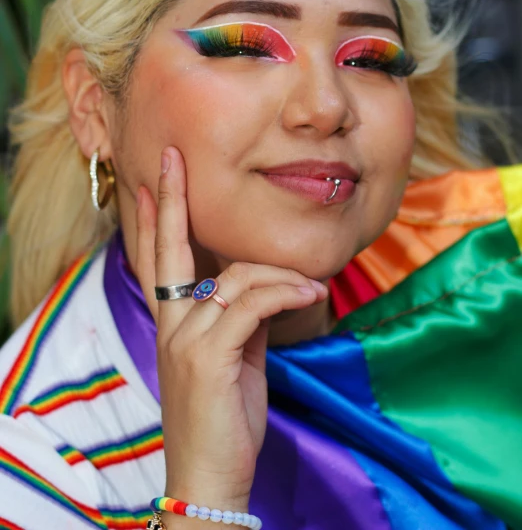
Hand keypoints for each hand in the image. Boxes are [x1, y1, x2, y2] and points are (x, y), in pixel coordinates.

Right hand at [136, 145, 327, 515]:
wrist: (210, 474)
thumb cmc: (225, 416)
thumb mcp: (235, 357)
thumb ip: (243, 317)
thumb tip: (267, 287)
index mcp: (173, 323)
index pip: (157, 260)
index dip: (152, 219)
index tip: (148, 182)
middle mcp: (170, 324)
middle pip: (168, 248)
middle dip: (169, 199)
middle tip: (173, 160)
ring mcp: (185, 338)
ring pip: (237, 277)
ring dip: (283, 276)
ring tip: (313, 287)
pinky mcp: (208, 355)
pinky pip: (252, 304)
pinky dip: (287, 295)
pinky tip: (313, 296)